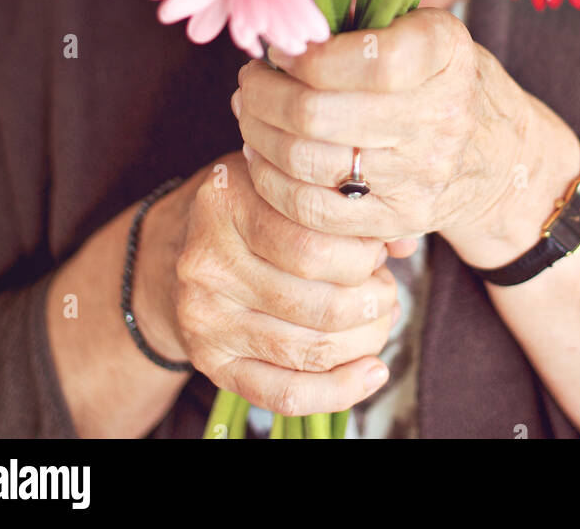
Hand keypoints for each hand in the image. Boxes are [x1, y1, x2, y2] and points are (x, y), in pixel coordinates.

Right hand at [138, 152, 400, 416]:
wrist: (175, 248)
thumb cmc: (250, 207)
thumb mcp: (284, 185)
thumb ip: (343, 205)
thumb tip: (405, 240)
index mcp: (226, 204)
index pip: (313, 246)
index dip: (364, 256)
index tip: (378, 253)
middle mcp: (208, 263)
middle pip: (317, 303)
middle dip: (370, 302)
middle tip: (386, 292)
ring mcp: (206, 318)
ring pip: (308, 350)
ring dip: (364, 341)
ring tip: (380, 321)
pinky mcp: (212, 363)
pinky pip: (283, 394)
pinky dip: (338, 391)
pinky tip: (372, 373)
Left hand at [232, 8, 531, 258]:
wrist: (497, 152)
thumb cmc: (438, 76)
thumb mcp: (422, 28)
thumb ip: (363, 19)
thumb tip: (288, 25)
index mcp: (445, 54)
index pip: (368, 61)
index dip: (308, 57)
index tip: (281, 50)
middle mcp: (440, 116)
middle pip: (318, 114)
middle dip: (264, 94)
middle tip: (250, 80)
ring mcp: (421, 175)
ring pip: (307, 163)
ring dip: (258, 134)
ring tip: (250, 112)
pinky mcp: (399, 220)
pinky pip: (314, 212)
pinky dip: (272, 184)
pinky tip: (262, 157)